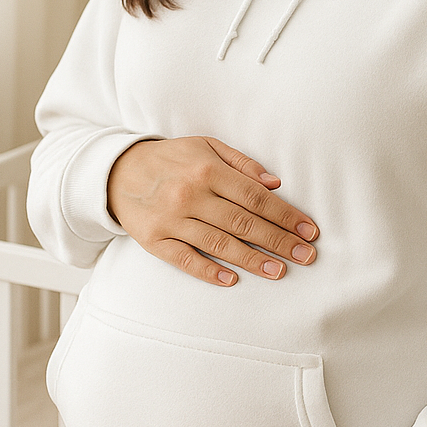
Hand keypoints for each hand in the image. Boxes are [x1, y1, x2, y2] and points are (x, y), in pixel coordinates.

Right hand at [107, 136, 318, 286]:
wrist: (118, 172)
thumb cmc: (172, 159)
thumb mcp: (206, 147)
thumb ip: (242, 163)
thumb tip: (275, 183)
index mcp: (207, 170)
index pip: (255, 197)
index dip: (285, 215)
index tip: (308, 231)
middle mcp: (190, 195)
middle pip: (243, 223)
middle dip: (278, 241)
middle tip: (306, 256)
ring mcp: (171, 220)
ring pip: (219, 244)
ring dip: (252, 260)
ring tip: (280, 271)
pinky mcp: (155, 240)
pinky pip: (185, 260)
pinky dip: (209, 271)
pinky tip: (233, 279)